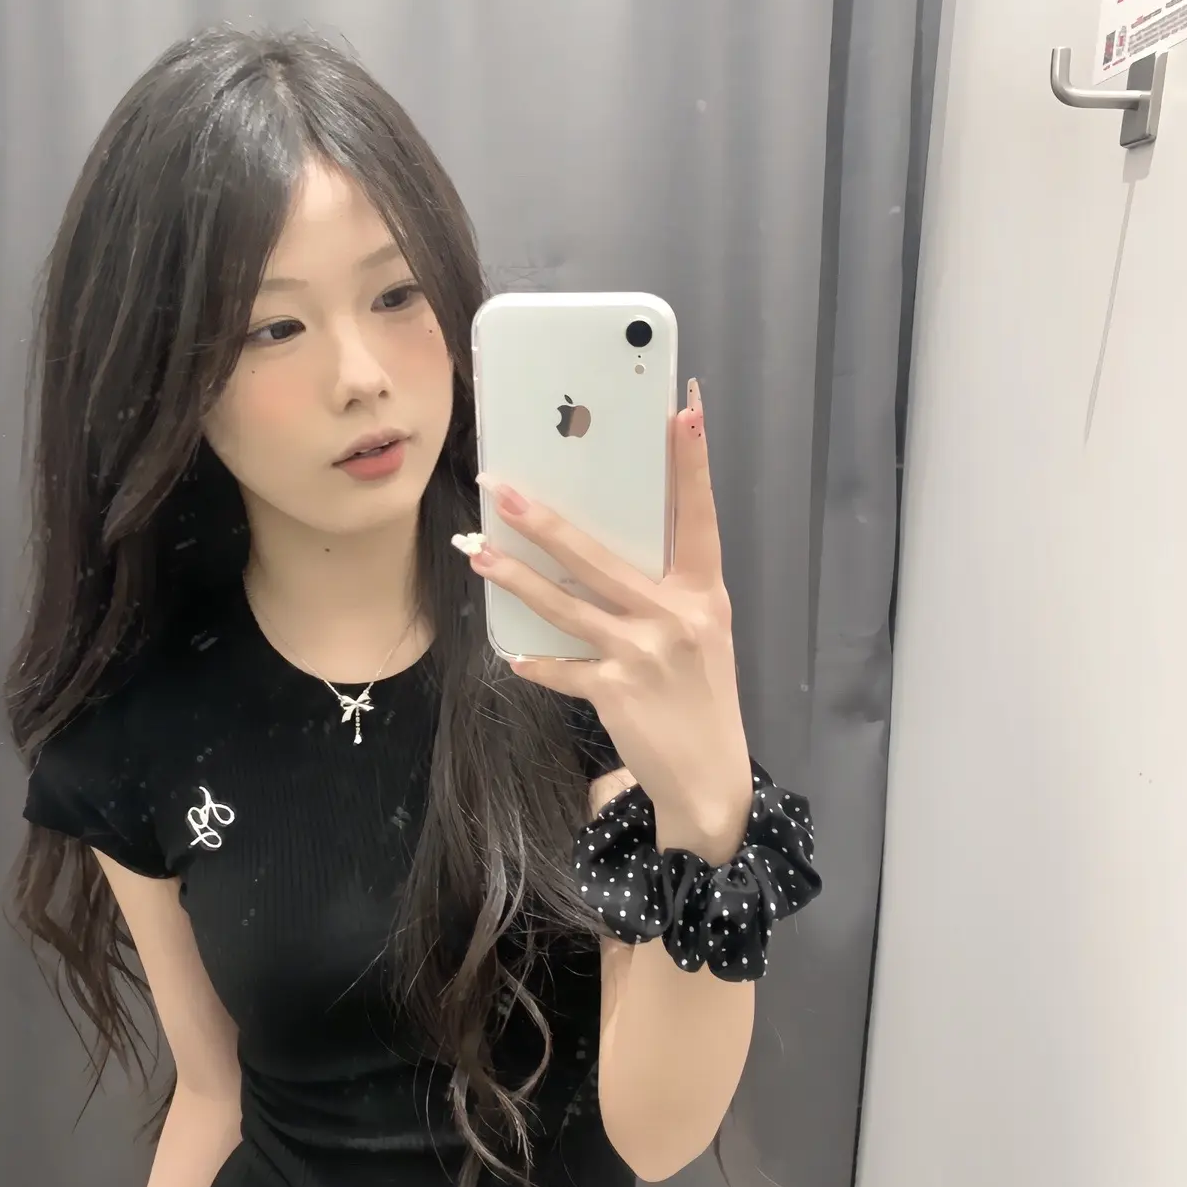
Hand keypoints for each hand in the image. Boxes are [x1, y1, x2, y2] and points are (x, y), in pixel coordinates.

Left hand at [468, 377, 753, 861]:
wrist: (709, 776)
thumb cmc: (700, 695)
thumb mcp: (700, 633)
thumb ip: (664, 591)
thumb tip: (598, 550)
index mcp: (703, 592)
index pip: (698, 515)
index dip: (692, 463)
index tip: (684, 410)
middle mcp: (675, 616)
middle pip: (599, 556)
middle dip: (545, 522)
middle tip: (502, 491)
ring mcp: (643, 653)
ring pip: (566, 604)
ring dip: (515, 578)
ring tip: (477, 552)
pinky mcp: (615, 691)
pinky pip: (562, 667)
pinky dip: (536, 662)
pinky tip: (513, 654)